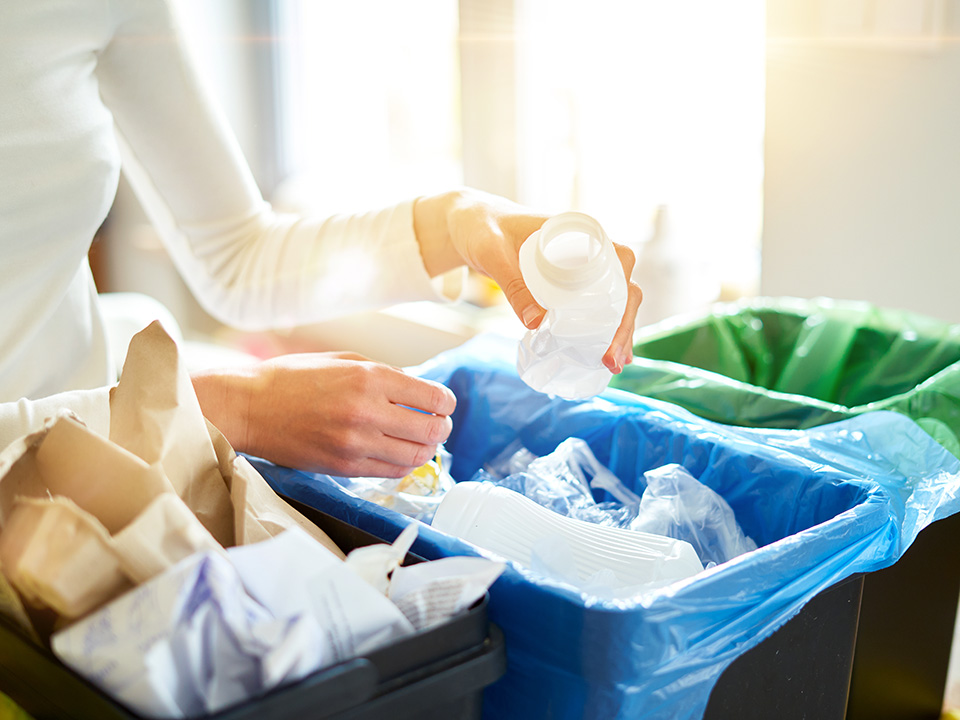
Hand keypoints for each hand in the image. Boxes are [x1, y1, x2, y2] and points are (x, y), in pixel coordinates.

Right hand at [192, 352, 455, 476]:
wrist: (249, 407)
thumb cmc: (292, 378)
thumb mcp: (343, 360)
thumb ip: (384, 374)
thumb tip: (419, 390)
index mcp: (369, 377)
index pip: (433, 397)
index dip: (445, 402)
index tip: (442, 404)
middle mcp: (367, 411)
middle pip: (432, 430)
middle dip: (442, 427)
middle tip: (439, 424)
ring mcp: (356, 443)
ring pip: (416, 456)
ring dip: (427, 449)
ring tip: (422, 441)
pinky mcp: (344, 466)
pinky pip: (391, 471)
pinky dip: (404, 464)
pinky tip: (400, 453)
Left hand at [414, 188, 641, 372]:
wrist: (472, 225)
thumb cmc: (484, 229)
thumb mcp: (493, 253)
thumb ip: (512, 283)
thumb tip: (537, 323)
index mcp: (579, 233)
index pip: (620, 259)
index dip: (625, 292)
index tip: (615, 322)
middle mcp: (587, 250)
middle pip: (622, 288)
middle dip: (623, 325)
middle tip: (611, 359)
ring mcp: (579, 270)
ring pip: (612, 302)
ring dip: (617, 333)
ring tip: (612, 365)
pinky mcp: (567, 286)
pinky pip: (593, 308)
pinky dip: (601, 331)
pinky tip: (603, 356)